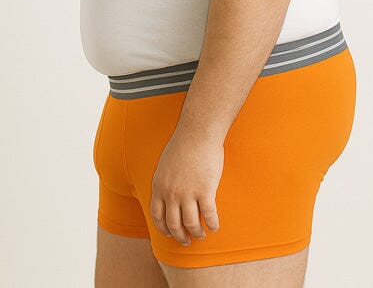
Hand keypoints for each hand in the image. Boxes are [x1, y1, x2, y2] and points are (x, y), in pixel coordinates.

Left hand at [150, 130, 223, 245]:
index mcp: (159, 186)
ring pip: (191, 224)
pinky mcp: (205, 191)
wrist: (197, 133)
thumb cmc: (184, 143)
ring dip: (197, 233)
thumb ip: (165, 180)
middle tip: (186, 241)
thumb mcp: (165, 163)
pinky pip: (209, 215)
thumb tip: (167, 192)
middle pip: (174, 224)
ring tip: (202, 234)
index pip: (157, 216)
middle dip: (180, 236)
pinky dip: (212, 224)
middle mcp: (171, 193)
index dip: (164, 228)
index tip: (170, 233)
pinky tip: (215, 226)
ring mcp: (188, 193)